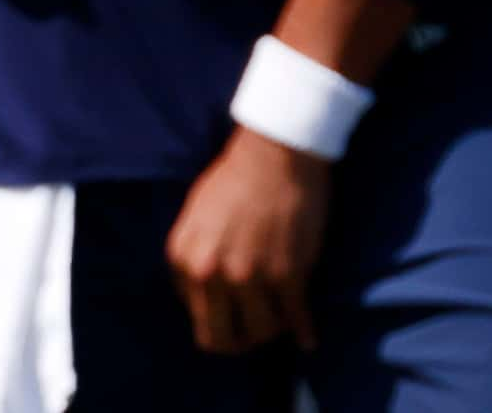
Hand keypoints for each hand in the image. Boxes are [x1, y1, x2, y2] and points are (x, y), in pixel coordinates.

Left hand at [166, 127, 331, 355]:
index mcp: (183, 259)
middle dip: (238, 340)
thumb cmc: (237, 175)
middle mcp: (210, 274)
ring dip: (272, 330)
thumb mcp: (194, 217)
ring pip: (259, 332)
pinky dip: (304, 331)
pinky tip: (309, 338)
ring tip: (282, 320)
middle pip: (220, 338)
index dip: (219, 314)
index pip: (195, 316)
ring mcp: (249, 277)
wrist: (277, 150)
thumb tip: (201, 291)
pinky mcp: (288, 274)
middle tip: (256, 331)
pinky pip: (296, 317)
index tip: (237, 308)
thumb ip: (193, 257)